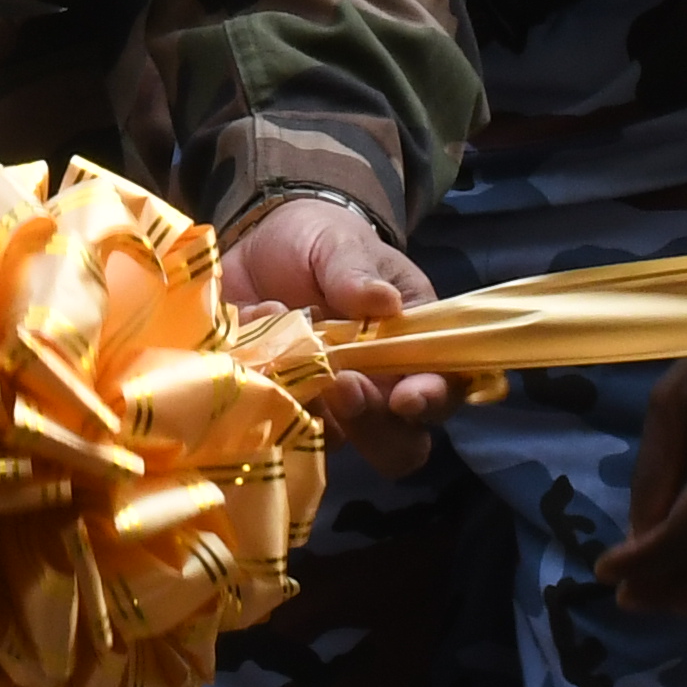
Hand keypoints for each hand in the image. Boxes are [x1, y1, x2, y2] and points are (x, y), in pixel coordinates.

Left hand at [221, 192, 458, 473]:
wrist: (260, 244)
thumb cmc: (322, 243)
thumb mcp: (340, 244)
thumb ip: (357, 272)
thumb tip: (384, 300)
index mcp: (408, 350)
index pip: (439, 391)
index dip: (429, 402)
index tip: (404, 398)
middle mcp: (374, 389)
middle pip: (394, 444)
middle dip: (372, 427)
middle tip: (342, 387)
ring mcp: (324, 406)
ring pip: (332, 444)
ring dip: (312, 413)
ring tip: (284, 358)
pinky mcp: (276, 406)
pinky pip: (270, 423)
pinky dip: (258, 388)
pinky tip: (248, 337)